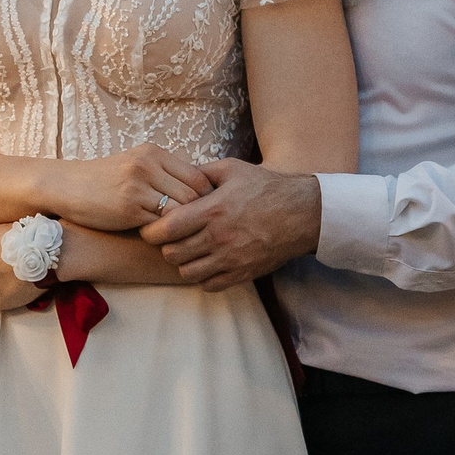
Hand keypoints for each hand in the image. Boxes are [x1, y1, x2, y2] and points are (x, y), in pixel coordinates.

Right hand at [38, 144, 214, 232]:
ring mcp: (138, 187)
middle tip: (198, 229)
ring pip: (180, 211)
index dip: (206, 197)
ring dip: (183, 227)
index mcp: (154, 153)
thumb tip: (201, 189)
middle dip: (199, 214)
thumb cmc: (105, 179)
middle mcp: (148, 166)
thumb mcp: (136, 163)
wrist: (66, 186)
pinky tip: (161, 239)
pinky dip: (164, 235)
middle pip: (194, 194)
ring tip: (181, 235)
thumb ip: (165, 171)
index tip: (204, 212)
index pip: (198, 176)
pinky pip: (160, 225)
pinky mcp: (129, 209)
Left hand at [141, 157, 320, 288]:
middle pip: (172, 254)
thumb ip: (201, 172)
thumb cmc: (267, 187)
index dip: (151, 231)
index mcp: (212, 210)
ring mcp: (230, 259)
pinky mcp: (242, 274)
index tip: (152, 227)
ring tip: (189, 251)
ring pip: (187, 273)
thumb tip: (176, 174)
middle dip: (166, 246)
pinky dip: (202, 277)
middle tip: (171, 238)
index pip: (165, 229)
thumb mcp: (232, 169)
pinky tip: (208, 263)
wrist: (303, 213)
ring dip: (183, 263)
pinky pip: (209, 285)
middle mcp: (218, 238)